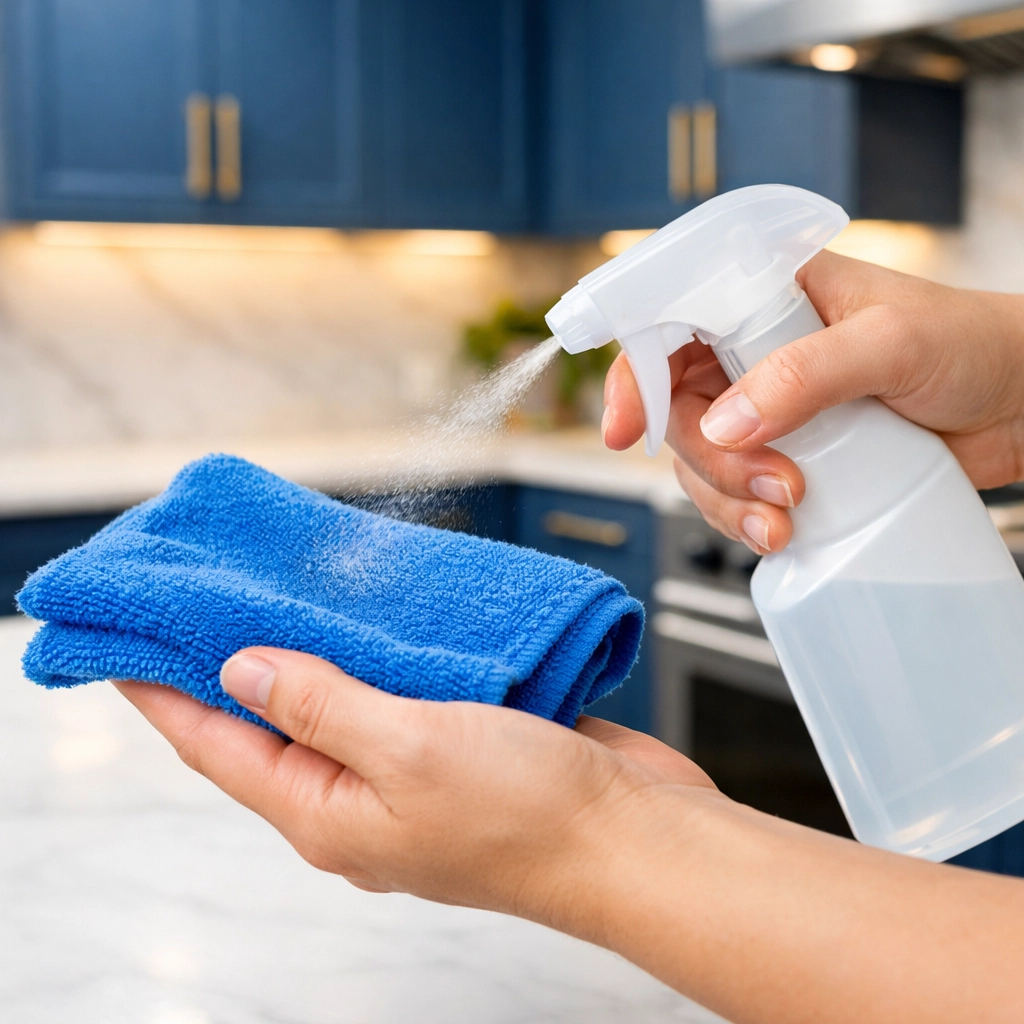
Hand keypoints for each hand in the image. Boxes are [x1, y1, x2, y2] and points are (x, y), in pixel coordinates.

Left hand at [114, 649, 716, 928]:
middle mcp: (360, 794)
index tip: (121, 643)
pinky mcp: (459, 738)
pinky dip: (378, 649)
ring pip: (339, 698)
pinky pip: (399, 688)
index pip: (215, 746)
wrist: (634, 835)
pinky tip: (374, 612)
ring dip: (309, 647)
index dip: (162, 692)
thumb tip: (242, 667)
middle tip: (197, 599)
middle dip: (229, 661)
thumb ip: (320, 706)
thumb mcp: (407, 749)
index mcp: (328, 813)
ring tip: (274, 593)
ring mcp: (410, 767)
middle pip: (270, 720)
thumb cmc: (530, 817)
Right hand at [603, 250, 1023, 552]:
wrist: (1023, 405)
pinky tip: (782, 531)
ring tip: (785, 516)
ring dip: (726, 498)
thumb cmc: (972, 345)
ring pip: (701, 460)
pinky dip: (745, 519)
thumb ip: (804, 374)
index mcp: (766, 297)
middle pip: (678, 409)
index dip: (634, 374)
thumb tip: (726, 423)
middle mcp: (755, 352)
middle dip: (710, 458)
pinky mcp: (790, 457)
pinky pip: (736, 493)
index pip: (671, 322)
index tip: (623, 429)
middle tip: (771, 480)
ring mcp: (771, 410)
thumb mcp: (890, 343)